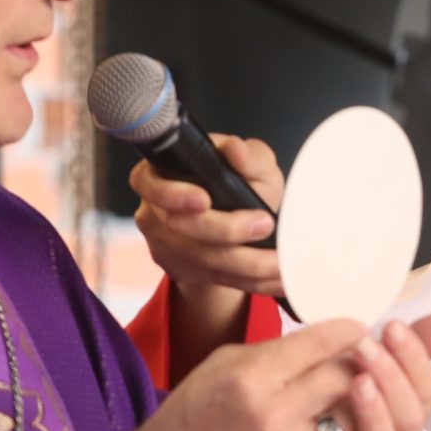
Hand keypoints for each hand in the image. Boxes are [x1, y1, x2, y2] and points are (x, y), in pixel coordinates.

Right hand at [98, 309, 430, 430]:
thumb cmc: (189, 420)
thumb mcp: (221, 365)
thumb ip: (278, 350)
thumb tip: (335, 333)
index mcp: (253, 376)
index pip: (325, 341)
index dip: (351, 330)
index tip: (359, 328)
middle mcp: (275, 414)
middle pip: (351, 376)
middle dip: (368, 362)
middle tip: (373, 355)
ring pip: (359, 417)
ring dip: (373, 399)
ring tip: (370, 388)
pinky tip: (367, 428)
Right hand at [132, 134, 284, 369]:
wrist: (245, 222)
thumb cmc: (245, 185)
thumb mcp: (255, 166)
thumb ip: (250, 156)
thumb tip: (235, 150)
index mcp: (164, 171)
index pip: (150, 182)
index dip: (174, 194)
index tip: (204, 200)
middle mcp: (155, 208)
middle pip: (179, 225)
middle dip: (226, 229)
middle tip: (265, 224)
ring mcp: (162, 241)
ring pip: (199, 258)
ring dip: (245, 262)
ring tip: (281, 261)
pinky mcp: (179, 268)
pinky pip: (213, 278)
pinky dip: (249, 280)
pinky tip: (276, 280)